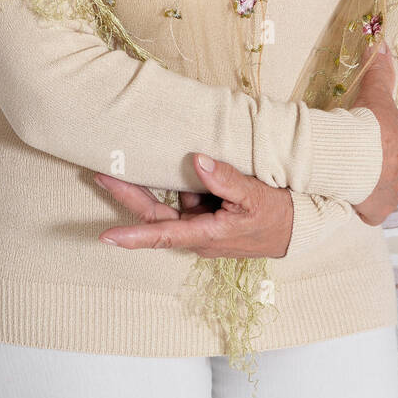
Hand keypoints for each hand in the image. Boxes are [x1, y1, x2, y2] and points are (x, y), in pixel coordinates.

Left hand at [94, 154, 294, 258]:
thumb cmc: (276, 216)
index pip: (163, 235)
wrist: (295, 230)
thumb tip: (197, 160)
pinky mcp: (206, 218)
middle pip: (155, 216)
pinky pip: (185, 200)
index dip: (133, 236)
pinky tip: (179, 165)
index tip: (106, 237)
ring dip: (154, 186)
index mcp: (207, 234)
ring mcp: (200, 227)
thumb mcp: (255, 195)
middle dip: (129, 195)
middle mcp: (197, 234)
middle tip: (102, 173)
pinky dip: (179, 184)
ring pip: (169, 206)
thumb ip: (225, 179)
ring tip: (134, 161)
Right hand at [351, 42, 397, 224]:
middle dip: (396, 162)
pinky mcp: (378, 212)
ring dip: (380, 181)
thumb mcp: (376, 94)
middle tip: (372, 151)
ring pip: (393, 189)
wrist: (347, 155)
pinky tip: (350, 190)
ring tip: (358, 168)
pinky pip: (374, 209)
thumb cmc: (368, 124)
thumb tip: (382, 43)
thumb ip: (381, 72)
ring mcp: (397, 195)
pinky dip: (365, 202)